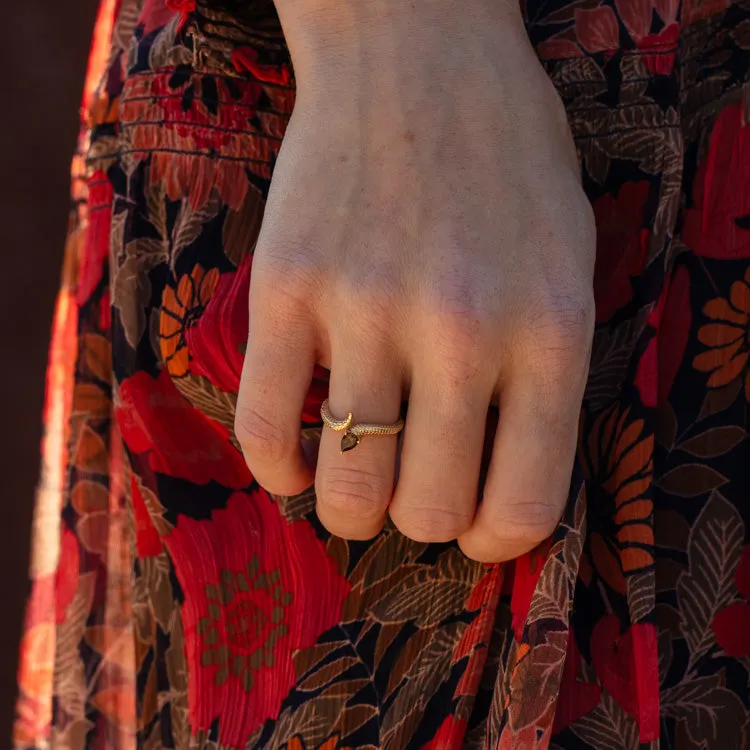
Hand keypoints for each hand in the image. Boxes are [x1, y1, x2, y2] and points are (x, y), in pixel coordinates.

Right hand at [235, 0, 595, 561]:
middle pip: (427, 509)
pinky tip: (295, 460)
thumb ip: (546, 380)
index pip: (523, 504)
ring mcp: (365, 306)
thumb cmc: (506, 162)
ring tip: (356, 480)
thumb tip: (498, 484)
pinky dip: (278, 468)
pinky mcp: (286, 285)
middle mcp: (461, 329)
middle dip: (420, 517)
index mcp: (550, 330)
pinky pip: (263, 428)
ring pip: (346, 488)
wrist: (417, 52)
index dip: (496, 537)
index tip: (476, 522)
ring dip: (350, 507)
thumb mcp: (569, 265)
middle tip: (414, 487)